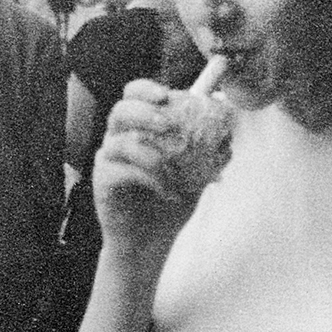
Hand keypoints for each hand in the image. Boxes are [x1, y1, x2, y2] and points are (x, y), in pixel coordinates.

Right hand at [94, 79, 215, 254]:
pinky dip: (150, 178)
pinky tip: (169, 191)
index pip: (133, 95)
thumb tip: (229, 130)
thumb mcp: (195, 174)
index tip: (167, 95)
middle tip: (168, 124)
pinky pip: (122, 171)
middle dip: (145, 112)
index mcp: (139, 127)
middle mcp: (119, 138)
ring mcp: (107, 159)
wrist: (150, 242)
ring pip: (120, 141)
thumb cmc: (169, 201)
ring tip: (175, 169)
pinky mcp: (102, 182)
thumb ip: (208, 150)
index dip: (146, 89)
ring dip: (152, 153)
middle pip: (120, 110)